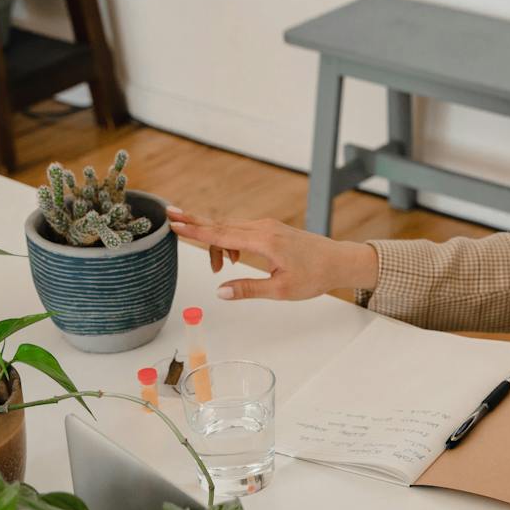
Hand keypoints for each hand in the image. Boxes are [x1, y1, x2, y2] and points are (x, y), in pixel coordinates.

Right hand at [167, 210, 378, 300]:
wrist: (339, 261)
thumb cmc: (315, 276)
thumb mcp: (281, 290)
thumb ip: (248, 289)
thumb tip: (221, 291)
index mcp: (263, 241)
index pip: (221, 234)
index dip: (195, 229)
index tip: (174, 222)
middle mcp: (263, 228)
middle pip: (220, 225)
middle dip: (195, 224)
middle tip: (170, 218)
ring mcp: (267, 226)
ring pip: (230, 228)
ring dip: (217, 243)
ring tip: (219, 268)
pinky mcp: (271, 229)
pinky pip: (241, 230)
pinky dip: (230, 241)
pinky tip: (234, 259)